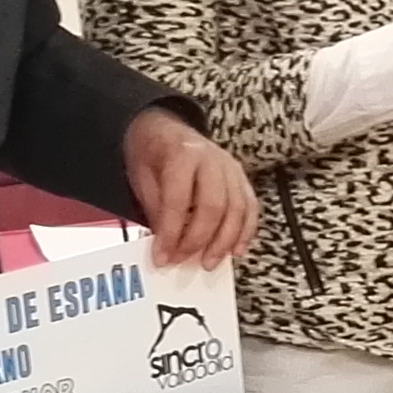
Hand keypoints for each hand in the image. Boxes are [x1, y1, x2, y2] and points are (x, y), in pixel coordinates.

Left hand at [125, 107, 254, 268]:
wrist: (164, 130)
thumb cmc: (152, 155)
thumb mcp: (143, 179)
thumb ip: (157, 210)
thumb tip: (168, 246)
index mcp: (182, 153)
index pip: (179, 199)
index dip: (171, 233)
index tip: (162, 257)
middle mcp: (212, 158)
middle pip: (213, 206)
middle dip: (198, 240)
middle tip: (183, 261)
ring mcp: (231, 168)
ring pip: (237, 209)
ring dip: (224, 241)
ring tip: (208, 263)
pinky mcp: (241, 178)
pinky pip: (250, 207)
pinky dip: (245, 232)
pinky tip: (236, 251)